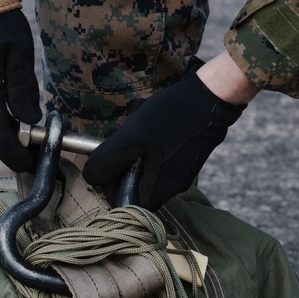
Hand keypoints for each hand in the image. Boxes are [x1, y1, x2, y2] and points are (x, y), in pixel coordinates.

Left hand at [82, 65, 246, 209]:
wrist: (207, 100)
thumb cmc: (167, 120)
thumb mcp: (127, 140)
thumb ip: (105, 164)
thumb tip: (91, 177)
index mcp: (152, 195)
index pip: (116, 197)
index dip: (108, 174)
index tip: (111, 151)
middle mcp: (167, 191)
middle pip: (129, 180)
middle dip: (121, 155)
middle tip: (123, 133)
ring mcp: (177, 176)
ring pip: (142, 165)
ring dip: (134, 143)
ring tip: (140, 123)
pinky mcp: (184, 161)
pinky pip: (158, 156)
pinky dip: (150, 139)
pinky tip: (154, 122)